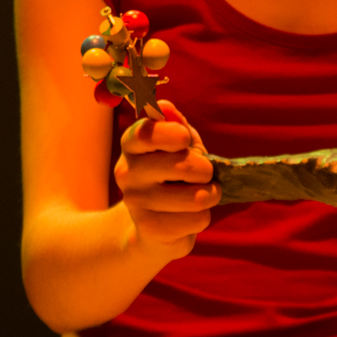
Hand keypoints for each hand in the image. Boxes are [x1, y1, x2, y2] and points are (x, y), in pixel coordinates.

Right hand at [113, 100, 219, 256]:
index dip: (174, 134)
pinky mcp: (151, 228)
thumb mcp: (176, 145)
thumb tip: (165, 107)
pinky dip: (203, 218)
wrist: (151, 224)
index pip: (147, 134)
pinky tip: (190, 216)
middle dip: (206, 170)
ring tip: (203, 195)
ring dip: (210, 196)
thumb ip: (175, 125)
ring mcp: (136, 203)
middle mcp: (127, 172)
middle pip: (183, 167)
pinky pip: (196, 220)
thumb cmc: (171, 174)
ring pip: (196, 197)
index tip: (185, 140)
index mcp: (132, 144)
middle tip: (205, 174)